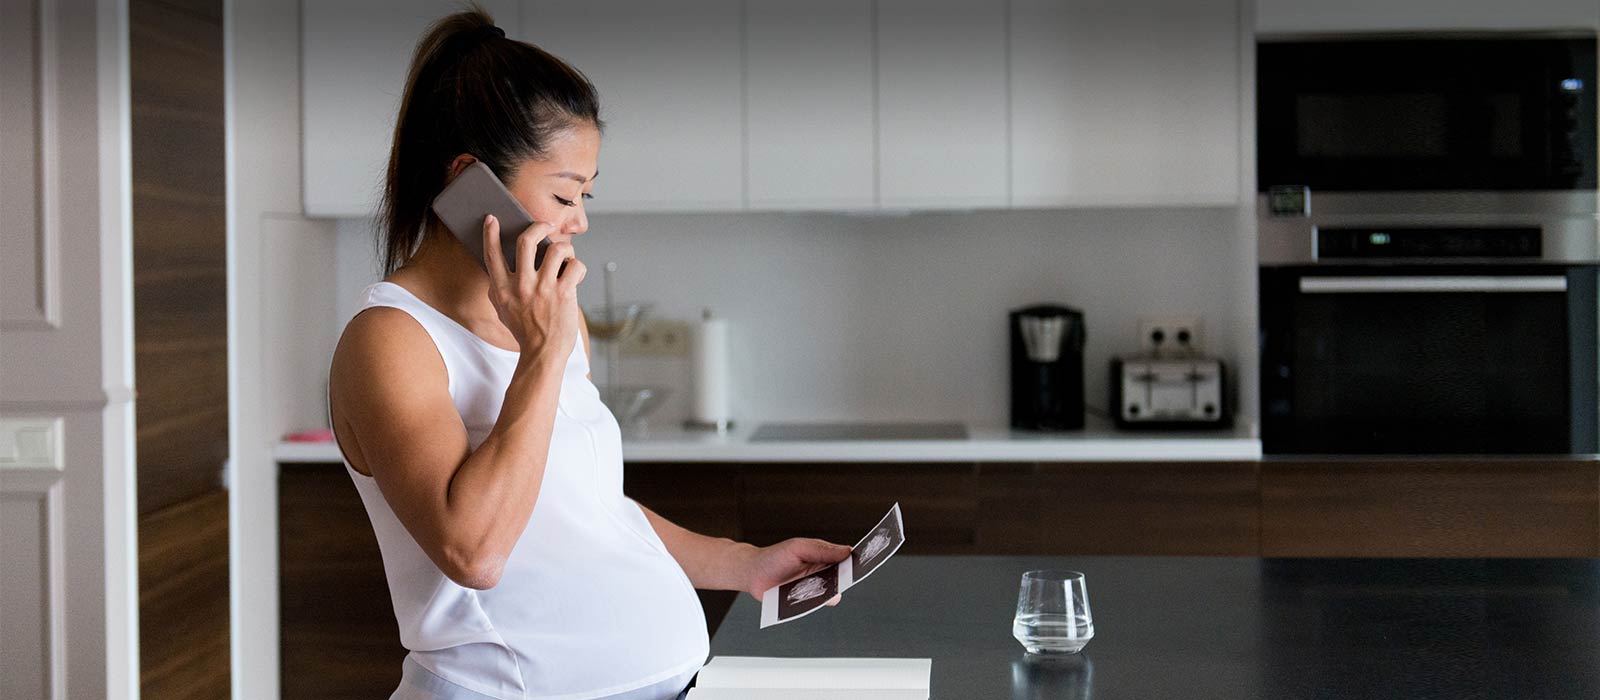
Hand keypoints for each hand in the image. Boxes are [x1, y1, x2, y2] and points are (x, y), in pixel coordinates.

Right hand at [482, 214, 585, 363]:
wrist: (542, 353)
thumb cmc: (524, 332)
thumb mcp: (502, 310)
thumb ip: (499, 288)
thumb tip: (497, 265)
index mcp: (502, 289)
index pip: (492, 254)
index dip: (490, 233)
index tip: (492, 219)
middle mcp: (521, 285)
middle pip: (526, 241)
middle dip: (538, 227)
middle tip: (546, 225)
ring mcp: (543, 289)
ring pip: (557, 249)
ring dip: (565, 248)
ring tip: (566, 256)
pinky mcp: (564, 294)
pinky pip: (576, 266)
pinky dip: (578, 266)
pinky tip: (575, 275)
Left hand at [738, 538, 851, 602]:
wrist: (753, 574)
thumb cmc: (776, 557)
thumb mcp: (799, 547)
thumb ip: (822, 549)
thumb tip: (847, 551)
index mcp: (826, 558)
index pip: (848, 560)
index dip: (859, 561)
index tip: (868, 560)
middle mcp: (824, 576)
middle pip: (844, 580)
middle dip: (846, 578)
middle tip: (842, 574)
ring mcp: (815, 591)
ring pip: (832, 596)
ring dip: (826, 591)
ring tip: (812, 584)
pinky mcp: (805, 603)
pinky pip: (816, 606)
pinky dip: (812, 601)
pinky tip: (802, 594)